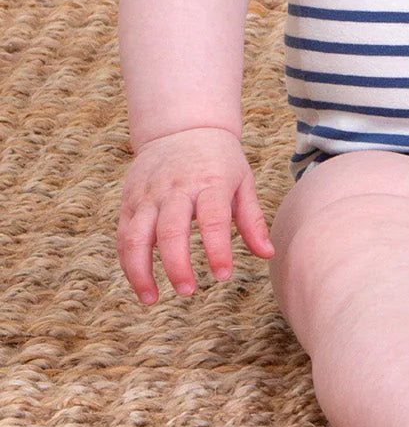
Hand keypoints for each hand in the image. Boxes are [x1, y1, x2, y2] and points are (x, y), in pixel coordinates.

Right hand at [117, 126, 273, 303]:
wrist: (182, 127)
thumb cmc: (219, 160)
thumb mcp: (243, 181)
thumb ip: (252, 220)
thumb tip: (268, 254)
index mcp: (210, 182)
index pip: (214, 219)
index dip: (217, 249)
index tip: (222, 276)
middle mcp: (176, 188)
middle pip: (170, 230)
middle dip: (176, 265)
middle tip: (188, 291)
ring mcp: (149, 194)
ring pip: (136, 236)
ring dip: (140, 271)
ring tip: (151, 299)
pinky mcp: (130, 200)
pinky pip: (123, 235)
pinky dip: (127, 262)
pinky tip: (140, 282)